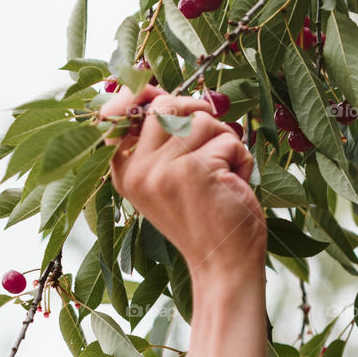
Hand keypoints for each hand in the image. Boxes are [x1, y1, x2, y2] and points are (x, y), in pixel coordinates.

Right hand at [99, 84, 267, 286]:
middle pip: (164, 105)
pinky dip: (241, 160)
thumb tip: (154, 89)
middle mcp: (138, 170)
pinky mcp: (196, 171)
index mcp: (125, 172)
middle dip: (196, 112)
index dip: (138, 93)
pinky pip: (228, 140)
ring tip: (223, 175)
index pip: (116, 113)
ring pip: (201, 120)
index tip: (155, 91)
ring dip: (224, 142)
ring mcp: (165, 170)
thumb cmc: (205, 220)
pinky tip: (234, 187)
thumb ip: (159, 140)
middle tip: (213, 136)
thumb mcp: (168, 180)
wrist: (224, 266)